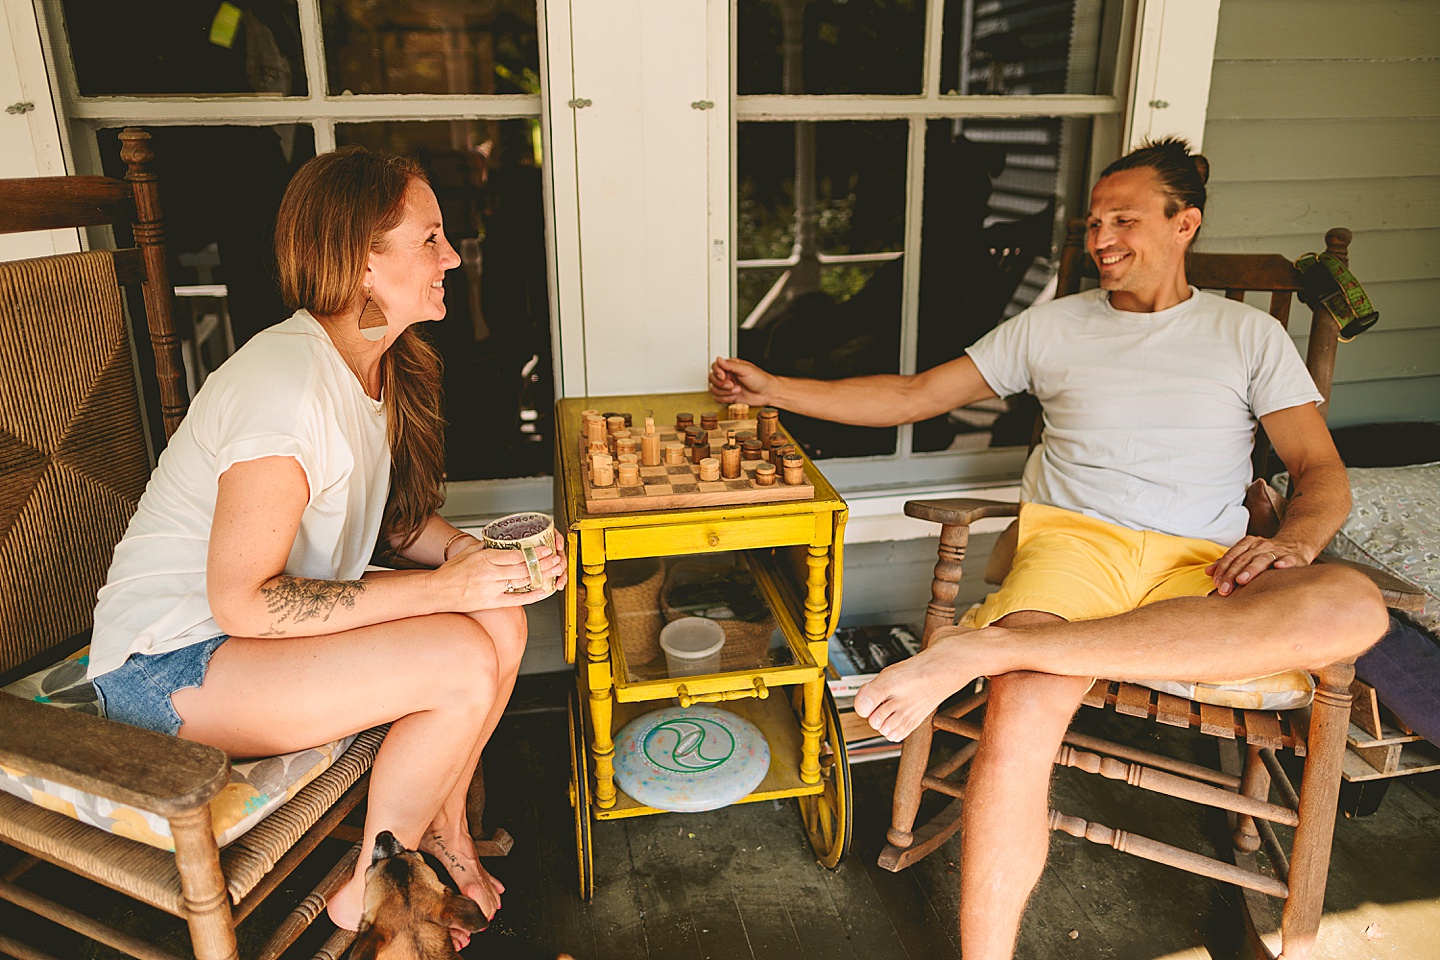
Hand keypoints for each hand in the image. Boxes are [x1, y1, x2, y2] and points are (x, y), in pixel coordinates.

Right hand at [438, 535, 566, 609]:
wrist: (437, 591)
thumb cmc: (450, 572)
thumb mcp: (468, 552)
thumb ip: (486, 546)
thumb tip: (500, 540)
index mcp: (485, 558)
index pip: (515, 555)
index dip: (533, 553)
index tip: (545, 550)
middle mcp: (489, 574)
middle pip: (523, 568)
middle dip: (542, 564)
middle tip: (555, 559)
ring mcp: (491, 589)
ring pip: (522, 582)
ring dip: (540, 576)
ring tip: (553, 571)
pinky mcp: (491, 602)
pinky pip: (515, 600)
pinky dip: (531, 596)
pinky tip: (543, 591)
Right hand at [709, 356, 775, 406]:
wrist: (767, 393)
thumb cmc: (760, 379)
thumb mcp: (746, 369)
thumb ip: (731, 365)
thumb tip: (719, 359)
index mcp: (731, 366)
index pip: (715, 366)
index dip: (717, 372)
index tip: (724, 376)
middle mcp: (727, 376)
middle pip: (712, 378)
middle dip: (721, 384)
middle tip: (732, 385)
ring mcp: (727, 387)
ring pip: (714, 389)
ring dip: (725, 392)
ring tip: (737, 390)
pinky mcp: (728, 396)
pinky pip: (718, 398)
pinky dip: (725, 399)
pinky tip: (735, 396)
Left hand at [1206, 534, 1311, 595]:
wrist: (1294, 545)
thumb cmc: (1264, 556)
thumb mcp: (1246, 556)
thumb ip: (1227, 563)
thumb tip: (1207, 572)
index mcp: (1248, 544)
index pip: (1232, 556)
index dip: (1222, 569)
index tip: (1216, 583)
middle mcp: (1261, 545)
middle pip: (1243, 559)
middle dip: (1232, 574)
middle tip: (1224, 589)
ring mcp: (1277, 551)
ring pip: (1262, 559)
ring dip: (1251, 570)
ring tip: (1242, 580)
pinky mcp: (1293, 557)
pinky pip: (1288, 560)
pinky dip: (1284, 563)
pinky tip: (1278, 568)